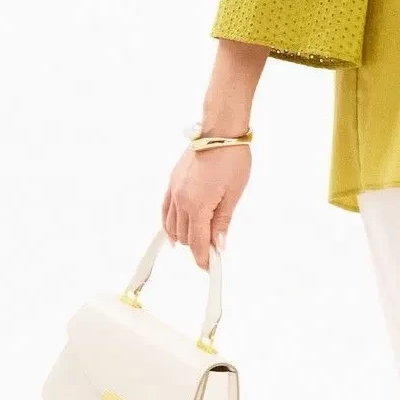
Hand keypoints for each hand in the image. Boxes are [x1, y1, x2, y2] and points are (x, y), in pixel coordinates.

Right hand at [162, 139, 251, 270]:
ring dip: (183, 237)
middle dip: (196, 248)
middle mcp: (181, 200)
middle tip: (211, 253)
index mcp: (198, 205)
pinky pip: (165, 209)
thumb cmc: (231, 159)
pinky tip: (175, 230)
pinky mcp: (172, 182)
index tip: (210, 268)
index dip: (204, 258)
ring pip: (172, 225)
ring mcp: (174, 190)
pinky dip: (169, 223)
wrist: (220, 132)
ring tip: (196, 244)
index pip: (198, 242)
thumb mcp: (234, 194)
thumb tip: (219, 244)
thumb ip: (223, 221)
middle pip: (184, 236)